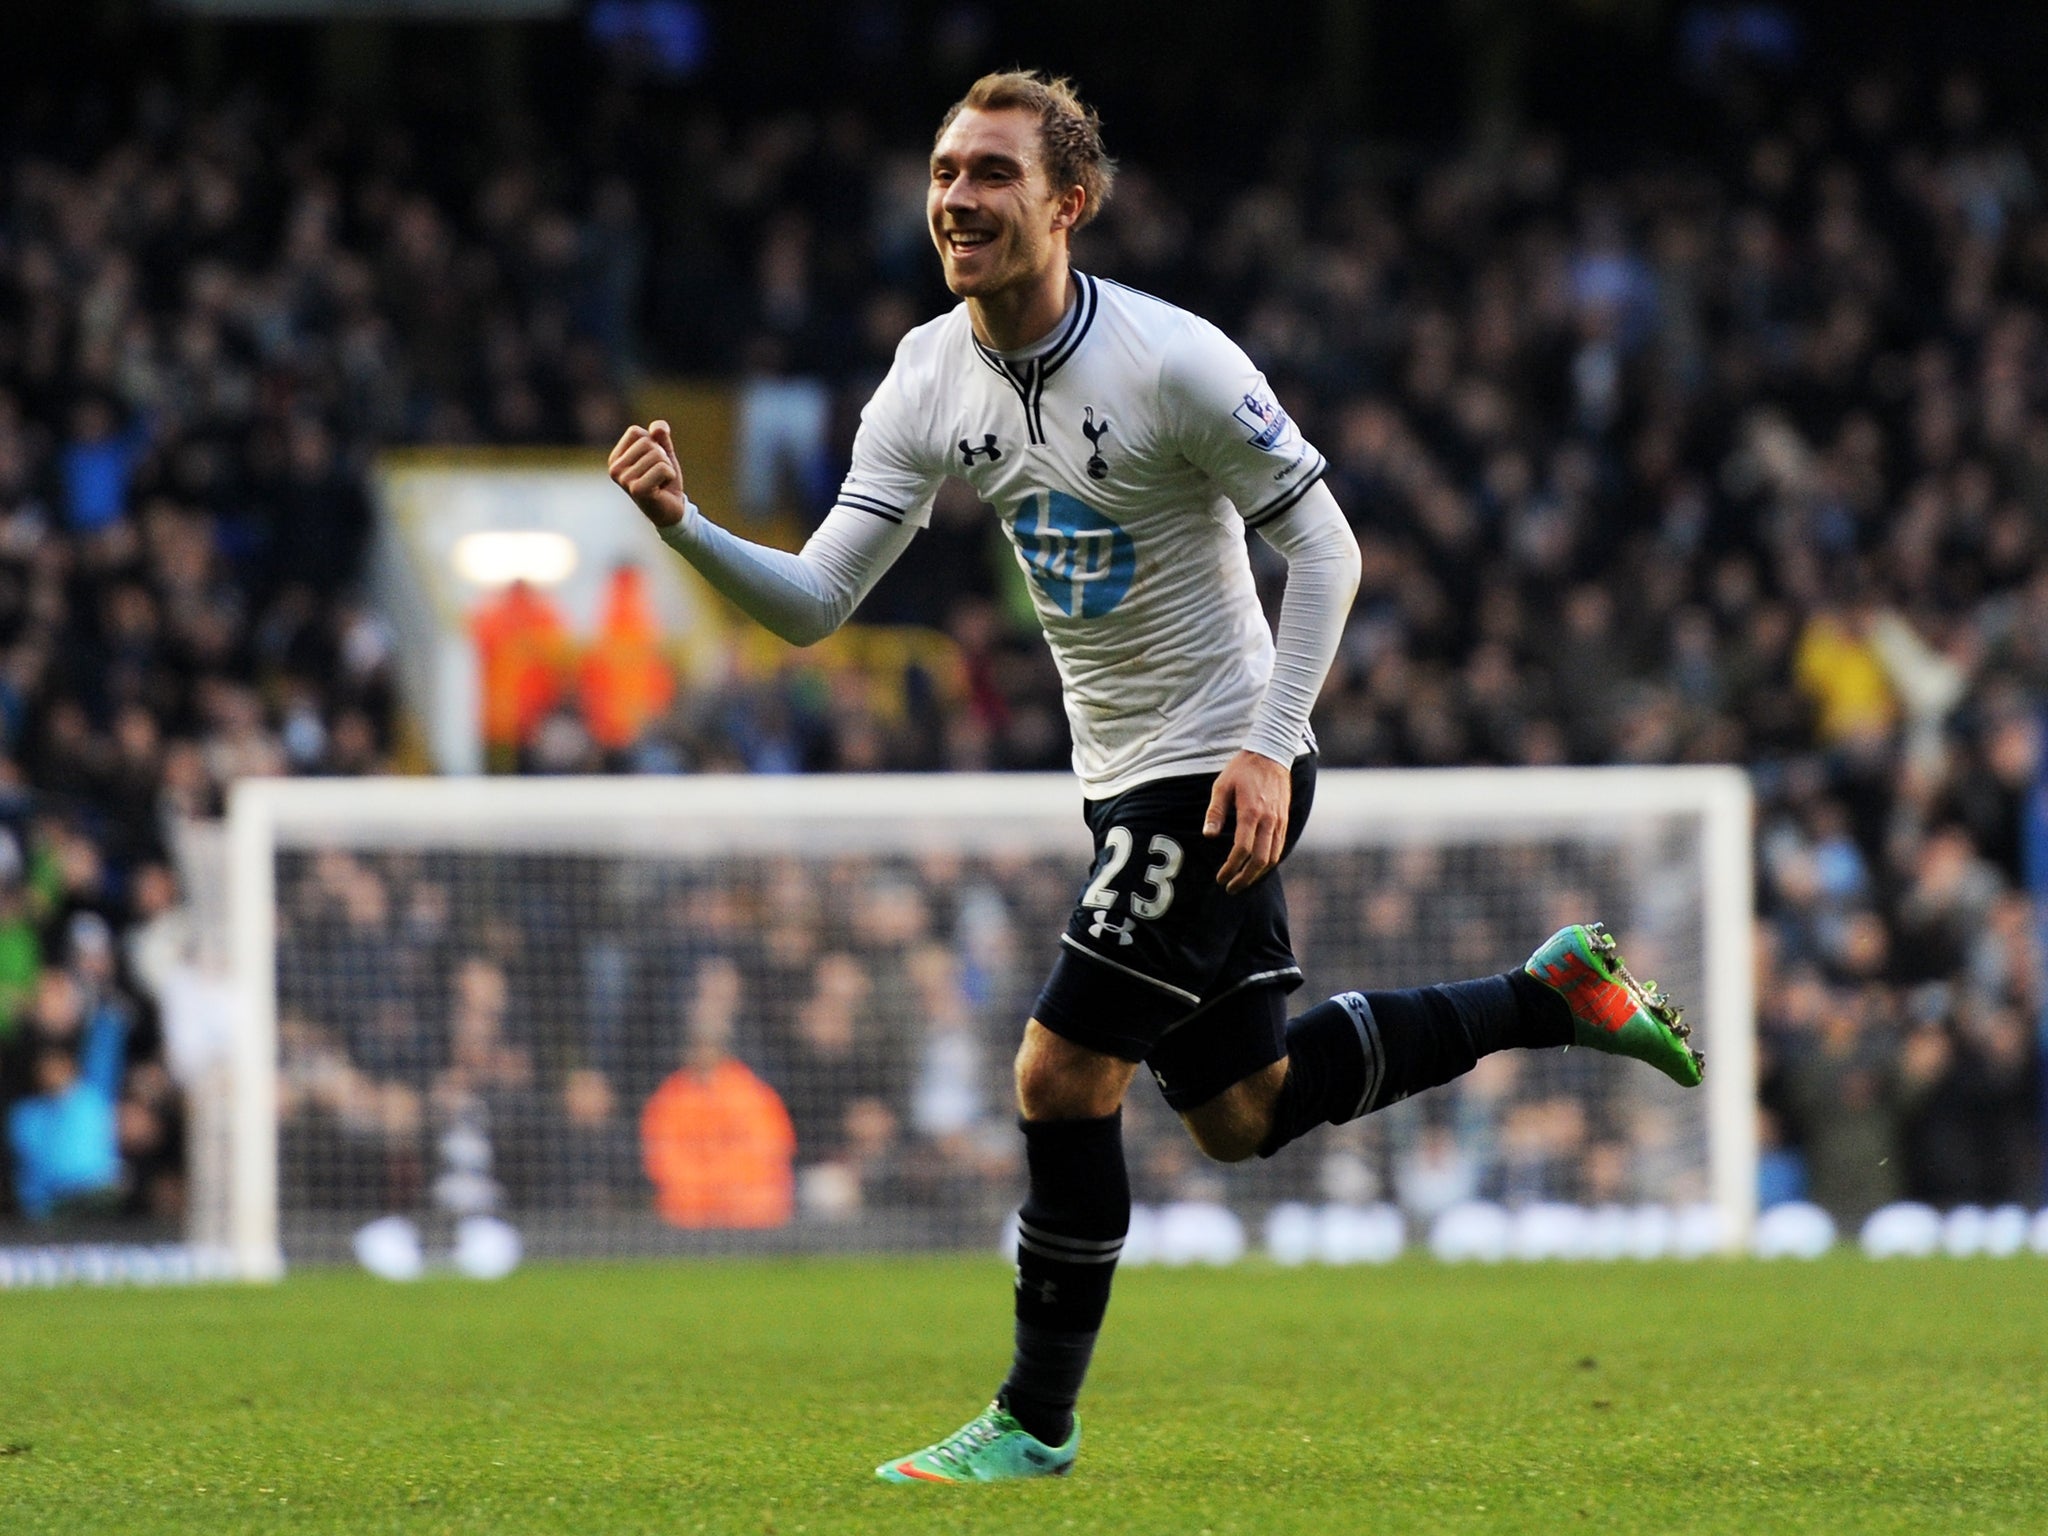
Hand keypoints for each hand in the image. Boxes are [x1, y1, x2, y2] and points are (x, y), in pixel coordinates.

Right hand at [607, 420, 687, 528]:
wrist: (671, 511)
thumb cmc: (664, 482)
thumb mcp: (663, 454)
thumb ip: (660, 437)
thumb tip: (658, 427)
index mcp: (616, 458)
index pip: (635, 432)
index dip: (652, 443)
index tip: (653, 462)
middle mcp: (614, 469)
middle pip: (647, 442)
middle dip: (661, 456)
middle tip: (658, 475)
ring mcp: (624, 480)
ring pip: (657, 454)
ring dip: (666, 467)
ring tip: (660, 482)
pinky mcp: (637, 490)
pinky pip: (662, 468)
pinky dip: (669, 475)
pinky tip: (662, 488)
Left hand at [1203, 750, 1291, 892]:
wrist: (1271, 753)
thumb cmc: (1242, 769)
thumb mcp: (1222, 786)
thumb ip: (1215, 813)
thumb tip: (1209, 836)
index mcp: (1251, 812)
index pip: (1242, 849)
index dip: (1230, 868)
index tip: (1220, 877)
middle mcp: (1269, 819)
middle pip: (1260, 860)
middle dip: (1245, 878)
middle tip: (1231, 888)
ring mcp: (1280, 821)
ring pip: (1273, 857)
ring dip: (1258, 874)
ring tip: (1243, 882)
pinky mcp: (1285, 820)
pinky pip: (1280, 847)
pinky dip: (1268, 862)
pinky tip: (1256, 867)